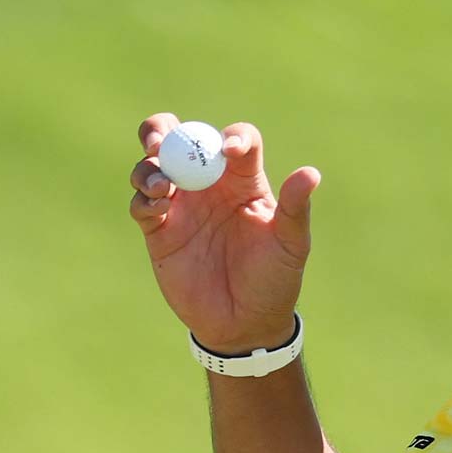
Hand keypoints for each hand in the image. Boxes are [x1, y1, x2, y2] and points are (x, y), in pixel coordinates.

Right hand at [128, 114, 320, 354]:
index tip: (231, 151)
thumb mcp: (291, 244)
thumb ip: (295, 209)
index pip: (236, 142)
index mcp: (244, 181)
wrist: (245, 322)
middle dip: (164, 130)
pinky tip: (158, 208)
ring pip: (152, 168)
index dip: (233, 138)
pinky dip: (143, 200)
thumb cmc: (275, 279)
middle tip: (161, 142)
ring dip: (148, 166)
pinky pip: (141, 205)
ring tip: (161, 184)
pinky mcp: (159, 231)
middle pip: (180, 140)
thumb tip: (310, 174)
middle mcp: (209, 186)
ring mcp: (182, 206)